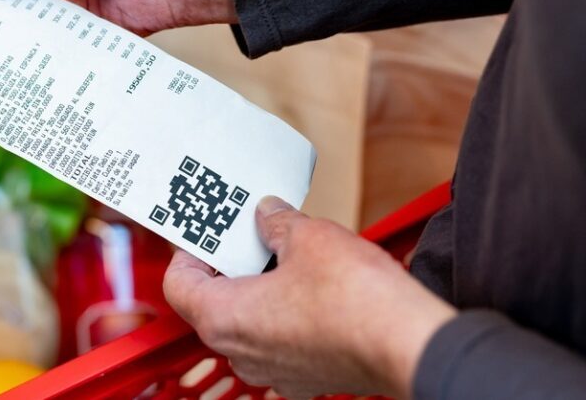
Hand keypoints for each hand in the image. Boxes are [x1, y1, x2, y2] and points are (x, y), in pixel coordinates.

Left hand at [163, 197, 455, 398]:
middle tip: (246, 233)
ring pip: (248, 322)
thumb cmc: (356, 301)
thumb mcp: (309, 237)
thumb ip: (277, 223)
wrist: (411, 345)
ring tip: (284, 253)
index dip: (188, 251)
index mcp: (223, 319)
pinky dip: (286, 311)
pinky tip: (312, 284)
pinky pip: (280, 339)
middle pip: (212, 302)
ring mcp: (273, 370)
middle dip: (229, 264)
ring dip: (260, 287)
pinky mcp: (305, 375)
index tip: (203, 231)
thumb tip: (269, 214)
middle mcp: (240, 353)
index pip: (179, 284)